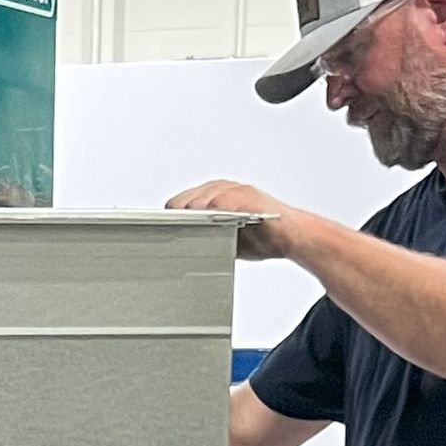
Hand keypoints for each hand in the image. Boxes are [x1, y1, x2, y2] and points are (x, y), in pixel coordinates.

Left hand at [166, 180, 300, 261]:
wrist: (291, 237)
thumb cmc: (259, 236)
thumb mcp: (224, 240)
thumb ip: (205, 239)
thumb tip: (180, 254)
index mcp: (212, 198)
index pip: (181, 203)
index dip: (168, 216)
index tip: (154, 228)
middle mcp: (222, 191)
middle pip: (188, 199)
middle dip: (176, 214)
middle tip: (163, 227)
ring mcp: (235, 192)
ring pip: (204, 196)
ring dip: (191, 207)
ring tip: (179, 219)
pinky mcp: (249, 196)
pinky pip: (227, 199)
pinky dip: (216, 205)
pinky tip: (206, 213)